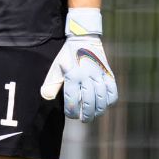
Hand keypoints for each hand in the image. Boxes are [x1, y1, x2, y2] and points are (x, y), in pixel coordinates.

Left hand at [40, 8, 117, 122]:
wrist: (83, 39)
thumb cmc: (67, 56)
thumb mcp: (56, 68)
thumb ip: (51, 84)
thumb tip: (46, 97)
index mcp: (72, 75)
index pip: (73, 101)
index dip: (72, 112)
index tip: (72, 115)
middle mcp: (86, 76)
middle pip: (89, 102)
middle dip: (87, 115)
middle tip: (84, 119)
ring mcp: (99, 75)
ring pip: (102, 98)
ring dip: (99, 110)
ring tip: (94, 114)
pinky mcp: (108, 73)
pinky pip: (112, 90)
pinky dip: (110, 100)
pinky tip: (105, 104)